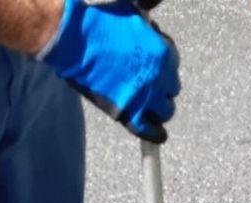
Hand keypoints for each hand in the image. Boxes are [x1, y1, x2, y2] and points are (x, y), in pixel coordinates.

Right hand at [43, 0, 180, 142]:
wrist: (76, 41)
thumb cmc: (101, 25)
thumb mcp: (135, 19)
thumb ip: (149, 32)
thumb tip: (152, 34)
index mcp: (164, 54)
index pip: (174, 65)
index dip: (163, 66)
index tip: (153, 67)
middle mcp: (158, 78)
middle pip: (171, 90)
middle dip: (162, 88)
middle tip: (149, 87)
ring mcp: (144, 98)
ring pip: (165, 112)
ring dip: (159, 110)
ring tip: (149, 108)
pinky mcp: (128, 113)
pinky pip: (148, 131)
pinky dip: (154, 135)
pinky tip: (158, 135)